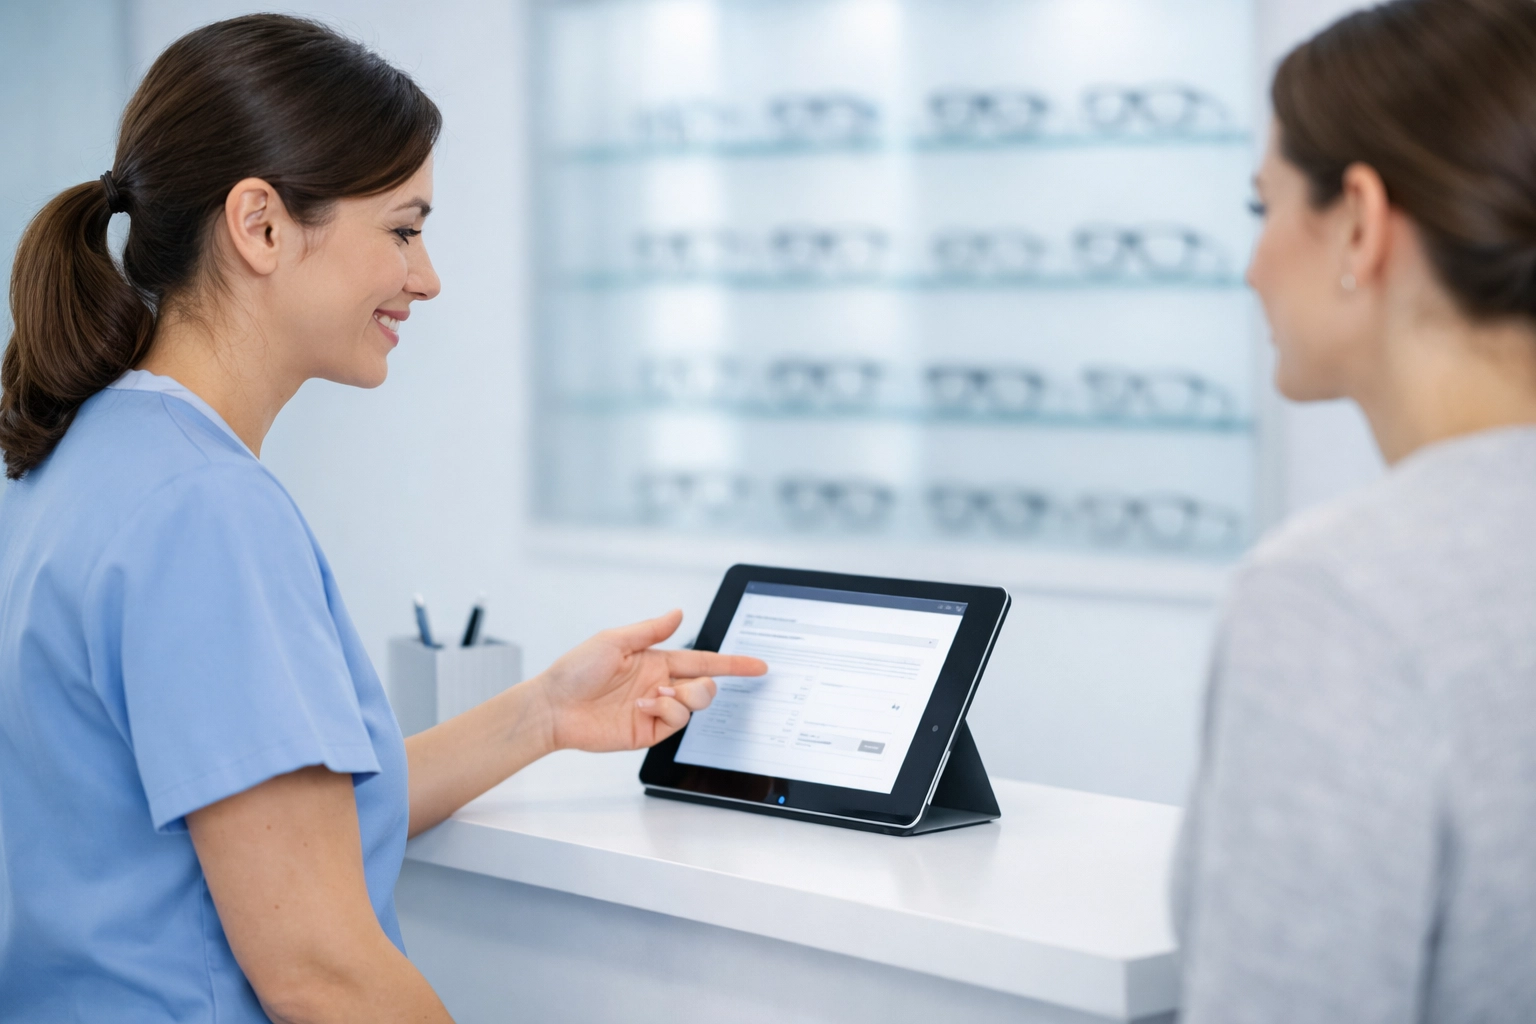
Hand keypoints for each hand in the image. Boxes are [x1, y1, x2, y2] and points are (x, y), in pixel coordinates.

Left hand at [533, 610, 767, 752]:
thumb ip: (651, 630)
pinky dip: (667, 712)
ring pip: (695, 705)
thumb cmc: (576, 670)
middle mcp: (661, 684)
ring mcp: (656, 709)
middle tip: (676, 686)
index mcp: (657, 660)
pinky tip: (645, 707)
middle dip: (704, 686)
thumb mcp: (614, 640)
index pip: (703, 661)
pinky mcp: (648, 731)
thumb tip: (679, 613)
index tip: (759, 666)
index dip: (733, 664)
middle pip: (705, 686)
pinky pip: (676, 723)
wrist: (554, 707)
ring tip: (652, 697)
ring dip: (680, 699)